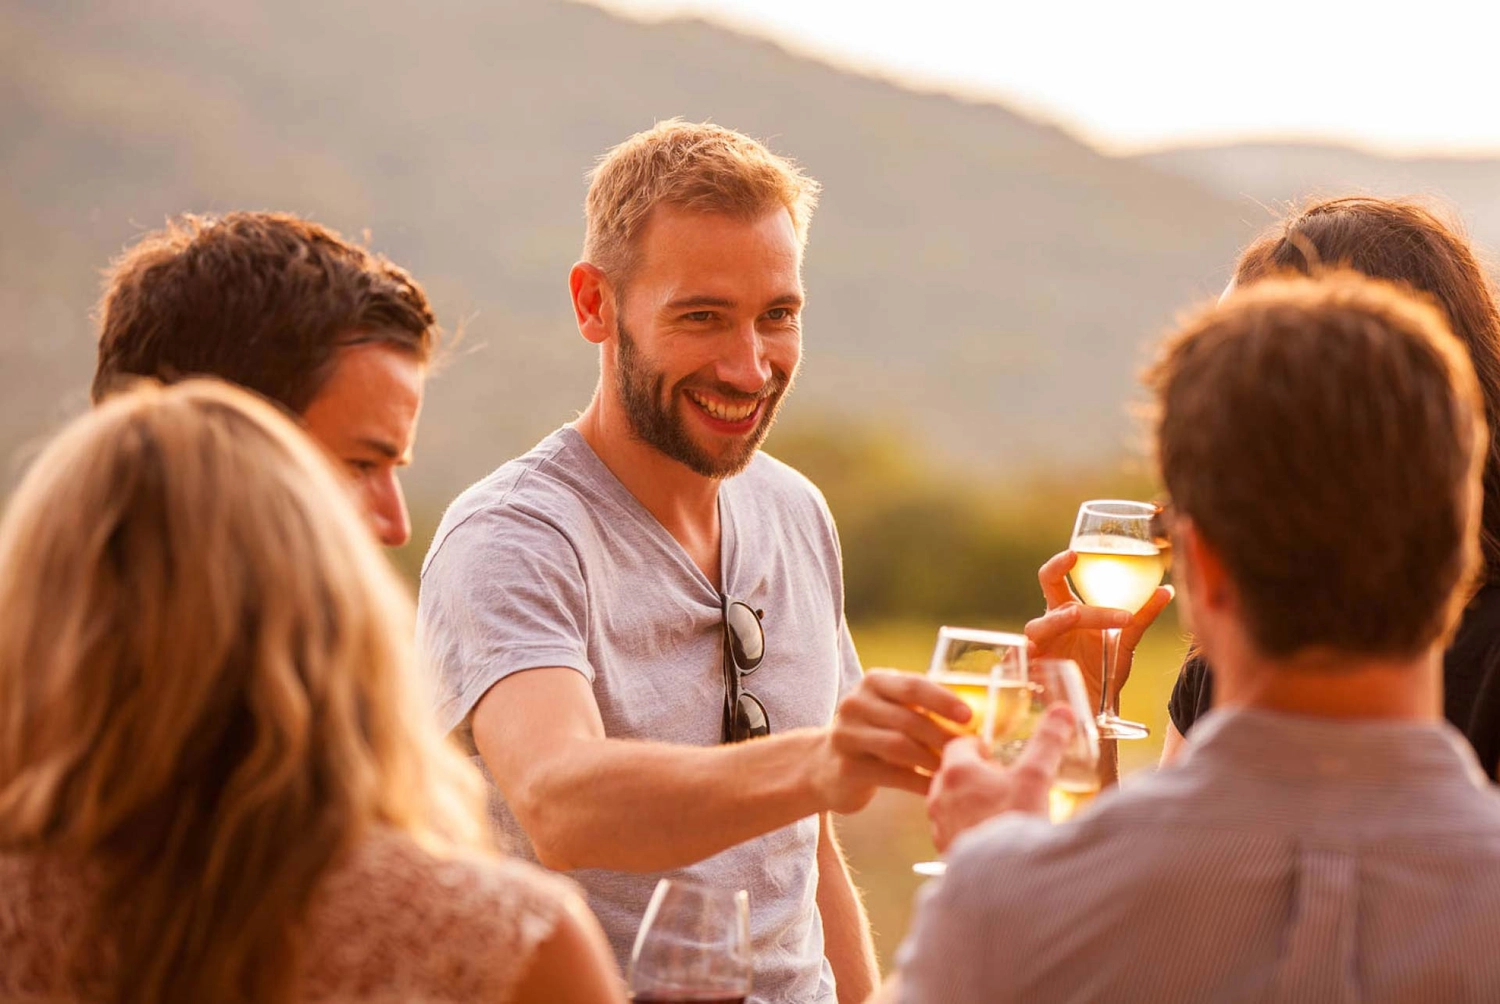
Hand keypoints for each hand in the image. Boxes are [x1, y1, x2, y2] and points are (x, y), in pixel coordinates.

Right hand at [814, 670, 972, 813]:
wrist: (825, 766)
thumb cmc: (875, 735)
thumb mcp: (892, 711)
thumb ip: (923, 708)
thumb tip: (975, 722)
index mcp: (874, 682)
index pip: (913, 685)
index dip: (943, 700)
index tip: (969, 717)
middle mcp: (856, 703)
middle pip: (909, 719)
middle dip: (945, 737)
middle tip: (973, 752)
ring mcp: (847, 735)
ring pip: (900, 747)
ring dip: (934, 760)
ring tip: (956, 770)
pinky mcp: (847, 767)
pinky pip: (893, 775)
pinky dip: (920, 782)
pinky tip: (937, 788)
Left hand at [926, 704, 1074, 852]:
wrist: (1005, 883)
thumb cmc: (1016, 824)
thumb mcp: (1036, 777)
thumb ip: (1047, 742)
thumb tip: (1062, 711)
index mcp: (957, 771)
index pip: (958, 745)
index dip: (978, 748)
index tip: (995, 756)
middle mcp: (940, 796)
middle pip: (952, 774)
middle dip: (975, 776)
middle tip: (1002, 785)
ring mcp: (940, 826)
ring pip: (951, 804)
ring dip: (970, 803)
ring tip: (999, 811)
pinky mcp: (944, 850)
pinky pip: (953, 831)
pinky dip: (969, 828)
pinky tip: (992, 837)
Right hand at [1024, 550, 1172, 713]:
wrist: (1096, 708)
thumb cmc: (1104, 669)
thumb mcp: (1126, 642)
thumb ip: (1141, 617)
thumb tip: (1166, 590)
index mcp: (1067, 611)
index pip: (1055, 579)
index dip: (1060, 564)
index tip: (1075, 554)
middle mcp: (1050, 624)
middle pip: (1045, 593)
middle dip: (1054, 576)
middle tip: (1073, 567)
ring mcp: (1037, 647)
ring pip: (1038, 626)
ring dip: (1055, 620)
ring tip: (1074, 617)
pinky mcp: (1030, 672)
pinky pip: (1018, 660)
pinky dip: (1022, 656)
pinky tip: (1032, 654)